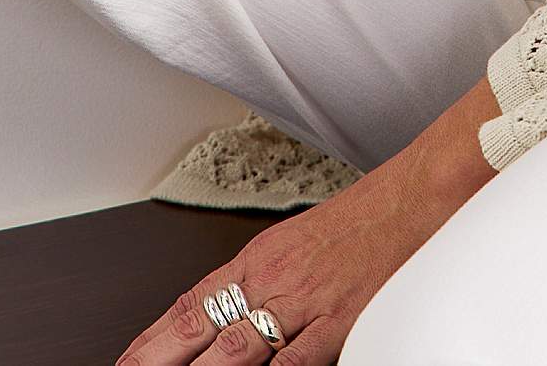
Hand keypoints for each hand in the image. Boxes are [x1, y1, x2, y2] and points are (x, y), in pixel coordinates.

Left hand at [113, 140, 476, 364]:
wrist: (417, 197)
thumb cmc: (370, 216)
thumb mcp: (305, 240)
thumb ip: (272, 279)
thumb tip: (242, 315)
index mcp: (261, 255)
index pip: (192, 301)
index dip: (155, 337)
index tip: (130, 359)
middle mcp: (273, 278)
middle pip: (201, 327)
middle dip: (159, 360)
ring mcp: (302, 304)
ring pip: (235, 351)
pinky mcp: (336, 323)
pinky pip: (292, 364)